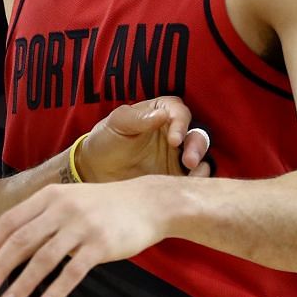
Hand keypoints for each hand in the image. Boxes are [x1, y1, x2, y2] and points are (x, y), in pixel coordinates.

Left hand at [0, 178, 170, 296]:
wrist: (149, 202)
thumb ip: (41, 218)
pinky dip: (58, 288)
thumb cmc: (102, 206)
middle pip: (20, 241)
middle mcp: (62, 209)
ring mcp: (82, 226)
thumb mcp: (68, 201)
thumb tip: (10, 246)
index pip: (10, 221)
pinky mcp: (102, 245)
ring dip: (22, 284)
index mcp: (49, 197)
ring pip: (43, 259)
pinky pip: (74, 270)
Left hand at [75, 96, 211, 182]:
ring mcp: (178, 156)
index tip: (174, 140)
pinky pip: (194, 177)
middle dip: (197, 146)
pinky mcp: (177, 176)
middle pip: (197, 134)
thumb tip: (162, 114)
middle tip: (189, 160)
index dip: (181, 123)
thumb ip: (137, 118)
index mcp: (161, 113)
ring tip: (192, 173)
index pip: (179, 112)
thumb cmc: (106, 140)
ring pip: (200, 156)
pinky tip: (189, 185)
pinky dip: (197, 180)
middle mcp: (175, 133)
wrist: (95, 171)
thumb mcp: (116, 124)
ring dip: (201, 163)